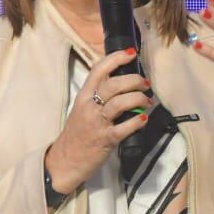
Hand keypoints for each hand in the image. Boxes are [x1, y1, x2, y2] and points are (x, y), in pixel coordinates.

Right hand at [45, 47, 151, 192]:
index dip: (116, 58)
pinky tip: (144, 118)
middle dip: (134, 80)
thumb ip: (98, 96)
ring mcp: (97, 123)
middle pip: (113, 84)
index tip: (132, 53)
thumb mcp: (82, 109)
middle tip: (145, 84)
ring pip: (120, 103)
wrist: (65, 160)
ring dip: (139, 99)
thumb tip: (122, 83)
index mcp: (83, 96)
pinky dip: (137, 121)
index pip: (98, 70)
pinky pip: (125, 127)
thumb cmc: (77, 133)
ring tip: (147, 101)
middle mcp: (89, 106)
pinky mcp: (106, 139)